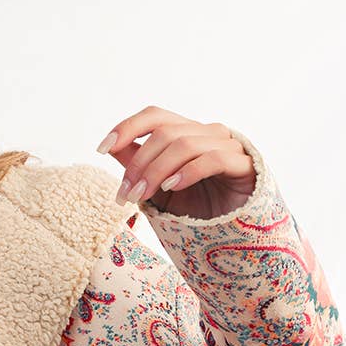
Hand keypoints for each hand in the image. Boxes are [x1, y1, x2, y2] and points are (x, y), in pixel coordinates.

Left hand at [96, 107, 255, 219]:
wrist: (236, 229)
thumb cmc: (199, 206)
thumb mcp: (160, 189)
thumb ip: (140, 166)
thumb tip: (112, 148)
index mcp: (186, 133)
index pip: (154, 116)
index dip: (127, 127)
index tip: (102, 148)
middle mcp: (206, 132)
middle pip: (165, 133)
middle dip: (139, 164)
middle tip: (125, 194)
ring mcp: (227, 145)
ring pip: (184, 145)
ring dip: (156, 172)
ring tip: (142, 196)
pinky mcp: (243, 163)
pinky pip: (211, 159)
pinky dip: (187, 172)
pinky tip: (173, 187)